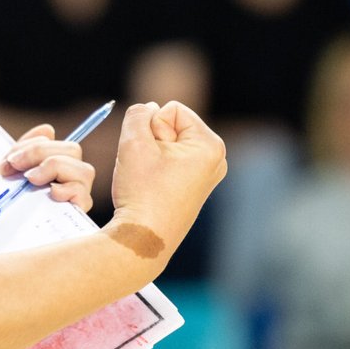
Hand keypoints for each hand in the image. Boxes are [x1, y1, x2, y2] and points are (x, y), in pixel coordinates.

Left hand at [0, 123, 96, 213]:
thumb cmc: (3, 203)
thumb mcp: (8, 174)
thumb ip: (23, 150)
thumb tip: (48, 129)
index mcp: (50, 163)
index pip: (53, 141)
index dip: (33, 145)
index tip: (10, 160)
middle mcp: (68, 176)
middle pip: (73, 149)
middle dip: (42, 153)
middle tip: (18, 169)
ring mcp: (77, 194)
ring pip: (84, 170)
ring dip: (55, 168)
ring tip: (32, 180)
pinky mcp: (78, 213)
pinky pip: (84, 195)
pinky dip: (67, 190)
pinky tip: (51, 194)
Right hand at [105, 101, 227, 263]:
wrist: (144, 239)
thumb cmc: (142, 193)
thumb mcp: (133, 142)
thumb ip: (138, 113)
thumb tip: (149, 109)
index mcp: (211, 145)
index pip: (171, 109)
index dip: (153, 128)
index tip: (152, 157)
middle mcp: (216, 159)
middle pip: (171, 126)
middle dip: (153, 140)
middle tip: (149, 170)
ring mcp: (206, 175)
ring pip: (167, 143)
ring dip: (151, 154)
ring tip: (148, 179)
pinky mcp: (194, 187)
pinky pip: (169, 161)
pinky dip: (155, 168)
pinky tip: (152, 187)